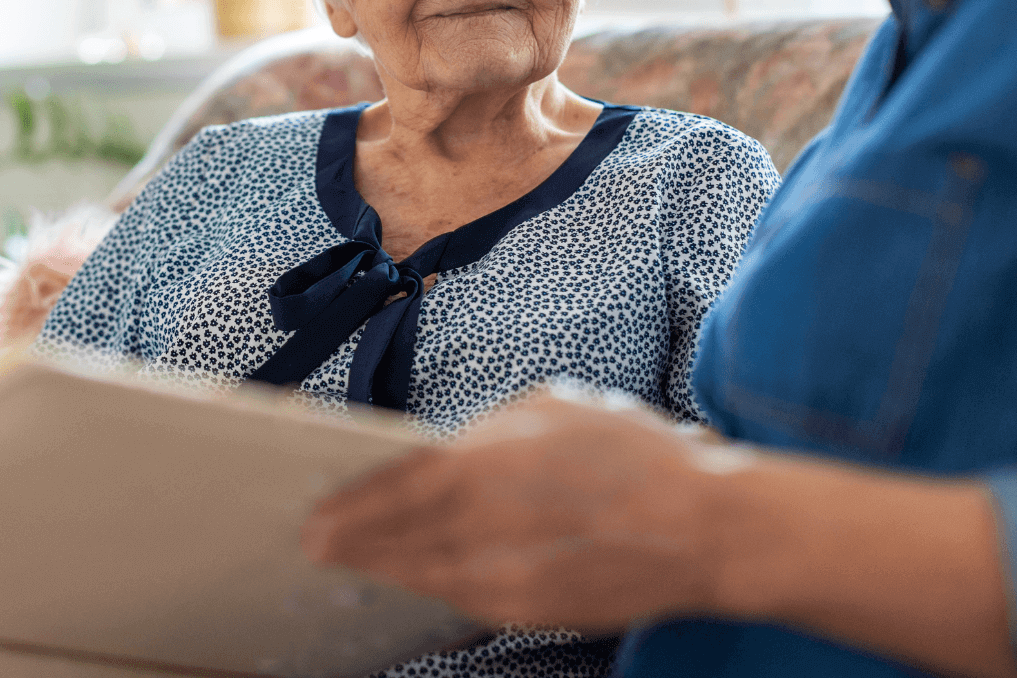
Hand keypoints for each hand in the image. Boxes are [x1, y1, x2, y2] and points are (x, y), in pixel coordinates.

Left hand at [300, 389, 734, 629]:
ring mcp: (509, 575)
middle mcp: (489, 523)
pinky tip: (416, 577)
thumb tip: (450, 448)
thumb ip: (490, 428)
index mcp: (491, 460)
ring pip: (424, 575)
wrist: (704, 529)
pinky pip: (462, 598)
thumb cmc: (633, 454)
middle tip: (312, 544)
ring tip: (352, 563)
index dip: (354, 503)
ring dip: (383, 569)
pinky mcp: (530, 610)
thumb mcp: (554, 406)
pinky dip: (429, 587)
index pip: (400, 485)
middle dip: (351, 542)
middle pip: (399, 538)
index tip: (317, 511)